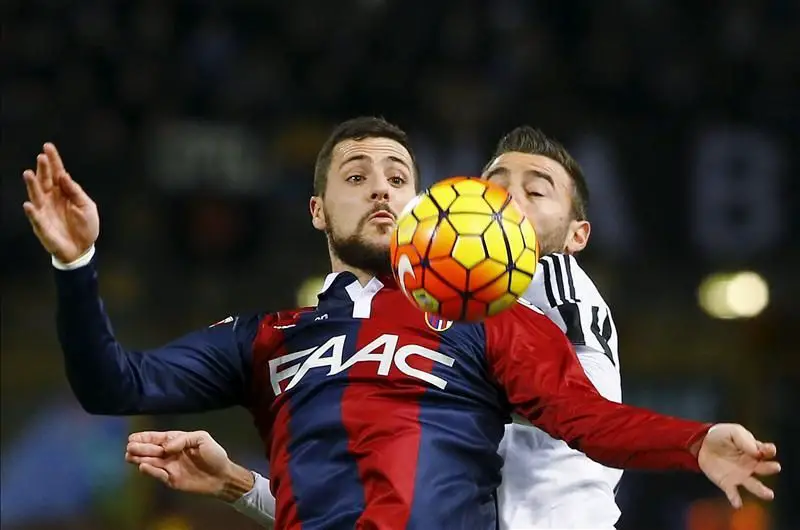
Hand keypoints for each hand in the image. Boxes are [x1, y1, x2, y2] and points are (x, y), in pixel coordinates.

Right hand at [22, 143, 98, 262]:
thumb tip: (64, 175)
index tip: (48, 147)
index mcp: (64, 192)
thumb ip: (75, 191)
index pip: (57, 173)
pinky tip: (29, 204)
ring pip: (36, 195)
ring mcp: (45, 211)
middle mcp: (51, 198)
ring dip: (32, 185)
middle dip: (43, 169)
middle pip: (45, 180)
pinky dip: (32, 211)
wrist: (83, 249)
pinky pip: (35, 218)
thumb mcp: (87, 206)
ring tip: (29, 174)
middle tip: (41, 157)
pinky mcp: (42, 226)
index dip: (53, 160)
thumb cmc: (86, 226)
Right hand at [125, 430, 236, 497]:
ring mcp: (170, 467)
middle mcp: (171, 453)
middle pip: (152, 449)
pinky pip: (158, 474)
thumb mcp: (202, 438)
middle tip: (130, 447)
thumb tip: (166, 447)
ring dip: (140, 458)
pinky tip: (143, 466)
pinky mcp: (171, 479)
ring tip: (130, 455)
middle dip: (140, 447)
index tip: (132, 438)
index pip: (159, 438)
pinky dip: (150, 471)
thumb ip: (183, 439)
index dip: (146, 437)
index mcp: (178, 441)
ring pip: (152, 461)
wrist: (222, 476)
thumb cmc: (214, 455)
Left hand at [698, 423, 779, 507]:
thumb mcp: (731, 432)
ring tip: (769, 494)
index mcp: (754, 451)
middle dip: (770, 468)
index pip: (766, 452)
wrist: (701, 445)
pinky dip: (735, 499)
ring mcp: (740, 475)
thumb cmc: (720, 436)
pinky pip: (733, 493)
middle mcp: (751, 465)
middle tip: (775, 467)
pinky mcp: (727, 483)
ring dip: (761, 490)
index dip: (769, 450)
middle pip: (764, 468)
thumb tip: (757, 451)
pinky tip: (737, 503)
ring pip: (754, 485)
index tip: (768, 450)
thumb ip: (744, 439)